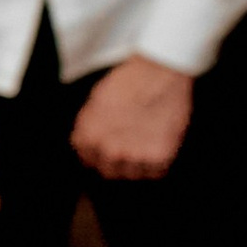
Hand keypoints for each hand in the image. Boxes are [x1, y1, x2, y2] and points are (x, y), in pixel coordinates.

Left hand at [71, 55, 193, 182]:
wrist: (160, 71)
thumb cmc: (129, 80)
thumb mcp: (95, 99)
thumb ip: (88, 126)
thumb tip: (86, 143)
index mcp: (88, 136)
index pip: (87, 160)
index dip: (99, 153)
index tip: (110, 146)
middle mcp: (108, 150)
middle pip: (109, 171)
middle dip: (117, 161)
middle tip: (131, 144)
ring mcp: (133, 156)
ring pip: (132, 174)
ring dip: (138, 163)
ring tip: (146, 141)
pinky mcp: (158, 157)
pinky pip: (155, 172)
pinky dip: (158, 162)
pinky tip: (158, 142)